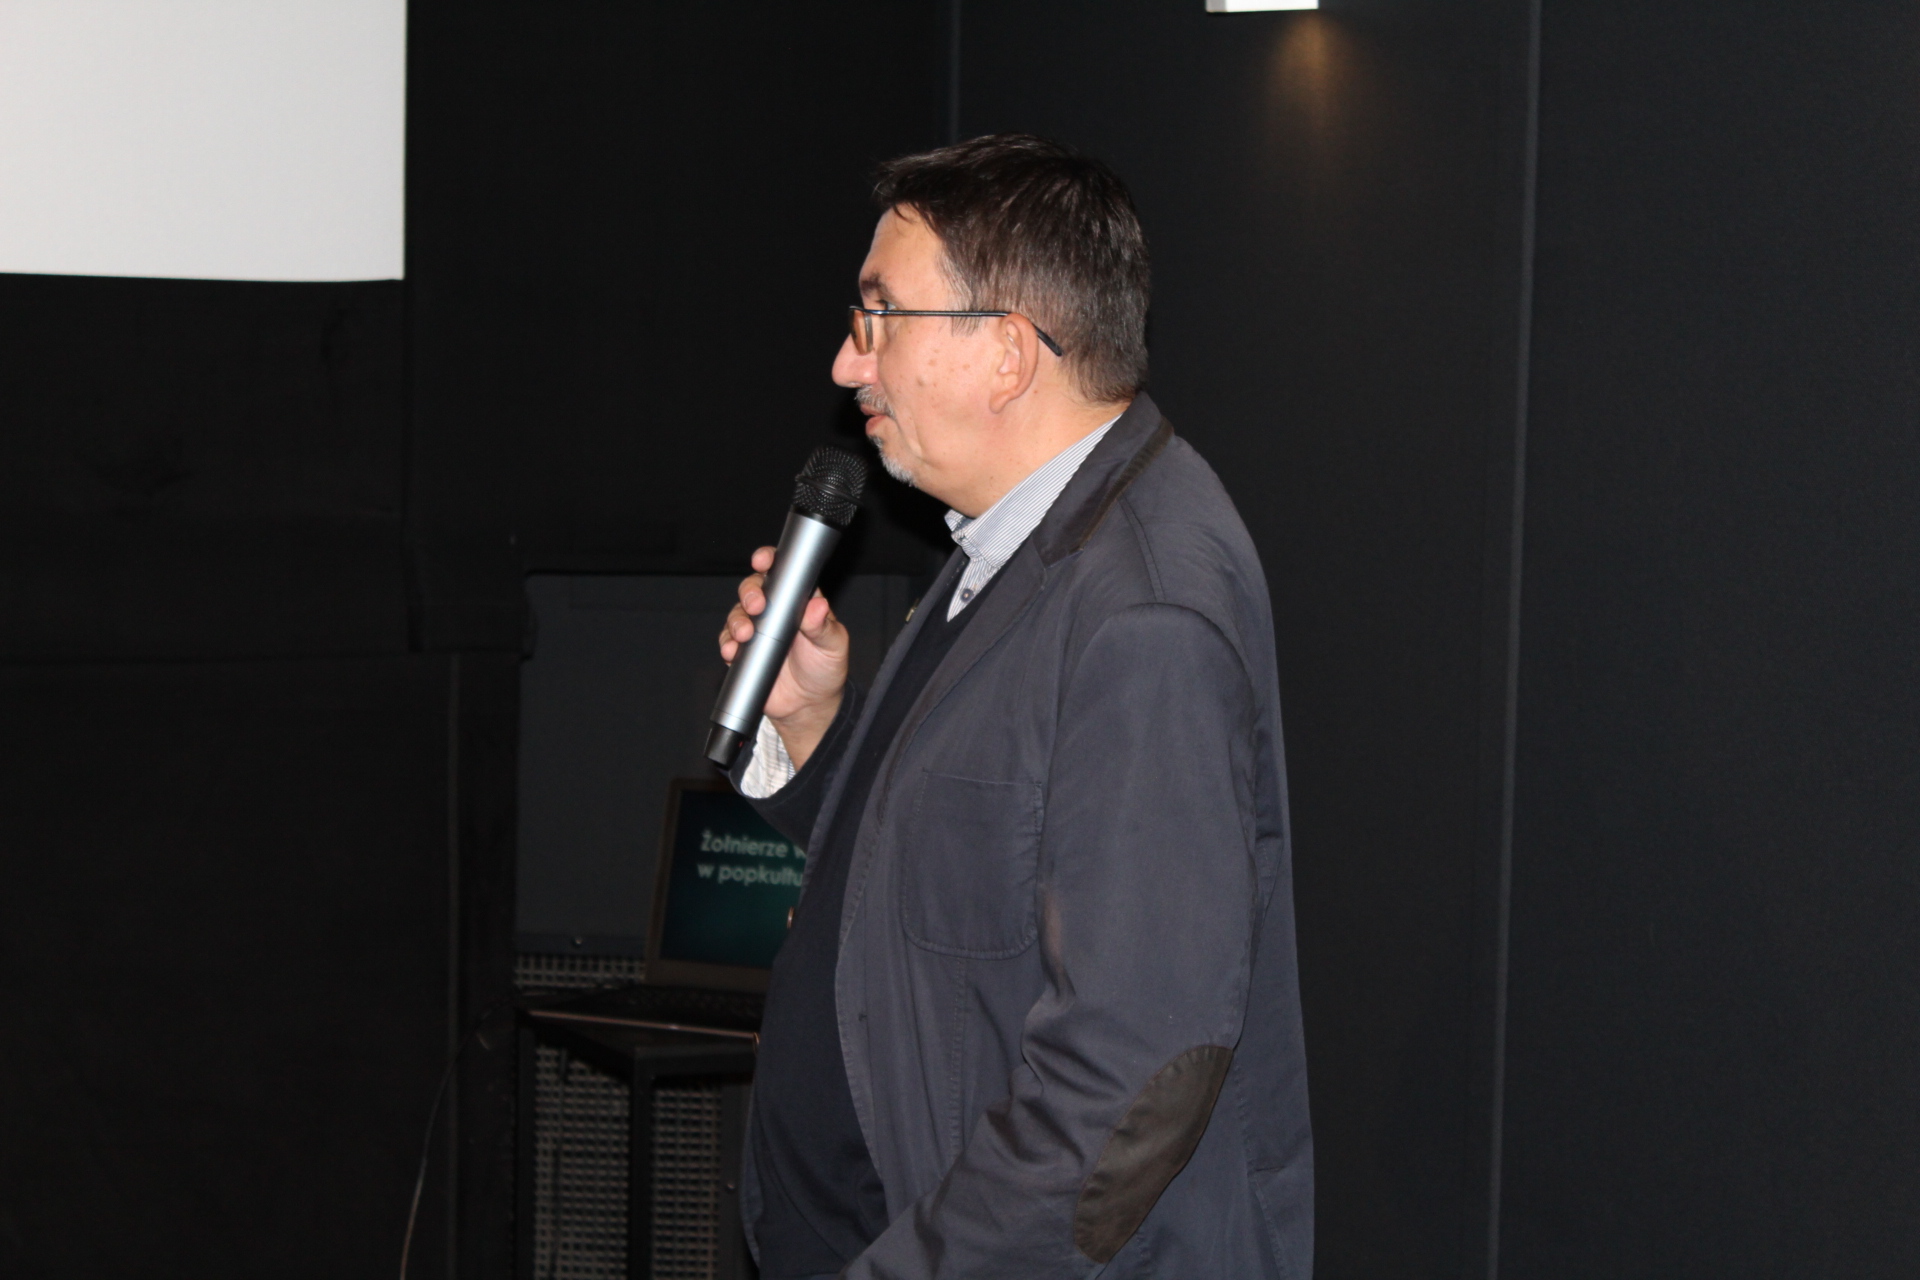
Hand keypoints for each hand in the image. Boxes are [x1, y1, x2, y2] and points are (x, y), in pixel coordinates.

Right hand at [719, 545, 847, 769]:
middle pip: (753, 589)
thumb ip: (823, 626)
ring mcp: (757, 630)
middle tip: (757, 605)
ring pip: (737, 614)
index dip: (769, 561)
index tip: (763, 561)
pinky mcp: (744, 652)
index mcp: (798, 600)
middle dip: (750, 593)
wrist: (809, 705)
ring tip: (745, 634)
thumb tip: (818, 605)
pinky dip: (727, 644)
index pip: (782, 573)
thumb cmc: (825, 668)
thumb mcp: (833, 646)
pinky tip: (733, 650)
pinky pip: (728, 642)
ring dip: (737, 620)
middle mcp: (774, 611)